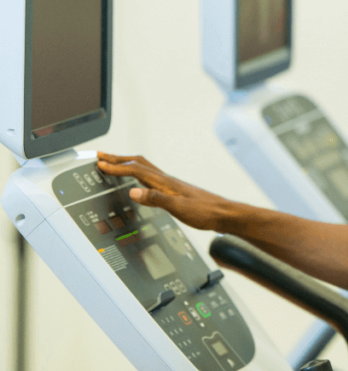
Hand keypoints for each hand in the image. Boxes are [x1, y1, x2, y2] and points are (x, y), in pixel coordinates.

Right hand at [96, 152, 232, 230]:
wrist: (224, 214)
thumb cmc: (205, 212)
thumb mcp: (179, 208)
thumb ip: (156, 199)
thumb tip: (133, 191)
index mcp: (165, 182)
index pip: (136, 170)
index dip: (116, 167)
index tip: (99, 164)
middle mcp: (167, 180)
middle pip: (139, 164)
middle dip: (118, 159)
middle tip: (101, 156)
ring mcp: (171, 184)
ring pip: (145, 168)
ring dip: (127, 164)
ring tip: (114, 164)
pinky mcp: (175, 191)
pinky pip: (151, 177)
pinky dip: (138, 174)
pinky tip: (138, 182)